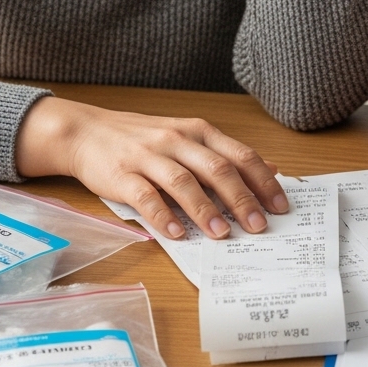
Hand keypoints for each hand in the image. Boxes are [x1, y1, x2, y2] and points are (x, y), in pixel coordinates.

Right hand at [14, 97, 287, 239]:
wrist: (86, 131)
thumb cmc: (142, 139)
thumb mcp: (188, 137)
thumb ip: (225, 154)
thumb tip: (271, 169)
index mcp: (198, 132)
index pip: (239, 156)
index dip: (263, 182)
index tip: (281, 206)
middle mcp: (176, 141)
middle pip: (216, 169)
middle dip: (241, 199)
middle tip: (259, 226)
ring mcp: (148, 157)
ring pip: (183, 182)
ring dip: (206, 210)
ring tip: (222, 235)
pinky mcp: (122, 175)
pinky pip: (145, 197)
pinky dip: (163, 216)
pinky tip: (178, 234)